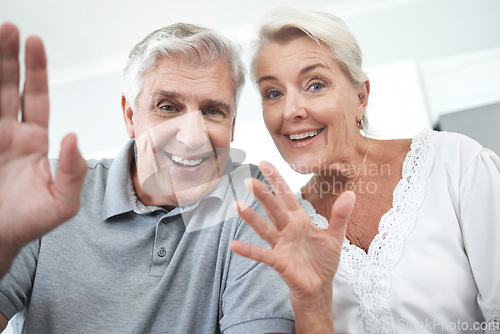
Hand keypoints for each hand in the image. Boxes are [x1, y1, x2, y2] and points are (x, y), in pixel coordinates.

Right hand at [0, 23, 86, 275]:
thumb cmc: (30, 222)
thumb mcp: (63, 202)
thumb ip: (73, 171)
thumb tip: (74, 137)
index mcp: (33, 141)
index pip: (35, 97)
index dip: (34, 71)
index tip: (34, 43)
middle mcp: (9, 133)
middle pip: (7, 86)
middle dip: (7, 57)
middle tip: (8, 29)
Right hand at [230, 161, 354, 306]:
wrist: (320, 287)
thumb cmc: (324, 260)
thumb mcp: (335, 236)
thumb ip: (340, 215)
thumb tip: (351, 193)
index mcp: (299, 220)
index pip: (286, 196)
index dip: (276, 180)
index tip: (264, 164)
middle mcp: (287, 229)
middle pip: (273, 208)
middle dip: (262, 195)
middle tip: (249, 180)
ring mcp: (281, 245)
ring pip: (265, 228)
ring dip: (251, 218)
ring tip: (237, 205)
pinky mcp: (279, 261)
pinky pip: (262, 254)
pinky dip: (249, 250)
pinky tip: (234, 245)